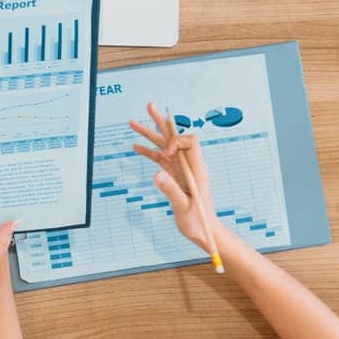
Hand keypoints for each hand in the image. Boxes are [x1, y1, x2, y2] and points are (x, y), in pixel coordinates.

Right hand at [130, 103, 217, 251]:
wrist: (204, 232)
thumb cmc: (199, 222)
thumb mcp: (184, 208)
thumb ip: (171, 190)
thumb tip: (157, 173)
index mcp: (197, 169)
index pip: (190, 142)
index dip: (176, 142)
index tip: (164, 155)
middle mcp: (189, 166)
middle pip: (176, 138)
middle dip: (162, 123)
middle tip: (149, 107)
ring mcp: (181, 170)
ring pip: (165, 146)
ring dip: (150, 134)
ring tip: (133, 123)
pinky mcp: (174, 176)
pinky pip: (160, 159)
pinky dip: (148, 152)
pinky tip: (135, 147)